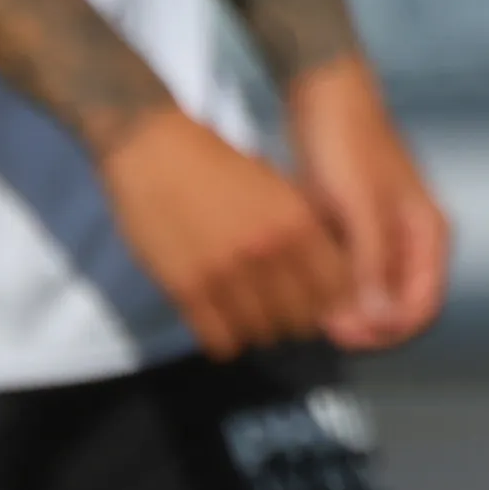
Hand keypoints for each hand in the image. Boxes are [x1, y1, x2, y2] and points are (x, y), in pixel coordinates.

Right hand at [98, 109, 354, 358]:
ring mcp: (228, 274)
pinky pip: (220, 340)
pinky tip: (217, 323)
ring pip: (260, 334)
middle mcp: (270, 252)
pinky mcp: (188, 289)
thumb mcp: (276, 189)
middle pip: (300, 320)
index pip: (335, 290)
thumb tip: (326, 275)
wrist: (154, 149)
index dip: (326, 302)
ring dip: (256, 331)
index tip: (312, 302)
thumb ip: (302, 230)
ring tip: (244, 316)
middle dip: (291, 321)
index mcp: (299, 223)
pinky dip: (223, 339)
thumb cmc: (217, 164)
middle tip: (275, 312)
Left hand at [286, 56, 454, 350]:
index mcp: (428, 235)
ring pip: (369, 291)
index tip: (345, 334)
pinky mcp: (355, 228)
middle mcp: (412, 240)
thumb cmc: (348, 144)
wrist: (322, 96)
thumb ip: (373, 265)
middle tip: (319, 324)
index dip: (386, 331)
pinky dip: (331, 283)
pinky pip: (348, 271)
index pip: (421, 308)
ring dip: (344, 306)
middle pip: (395, 305)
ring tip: (307, 306)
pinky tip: (302, 282)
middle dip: (362, 322)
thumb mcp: (362, 207)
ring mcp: (383, 235)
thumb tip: (379, 321)